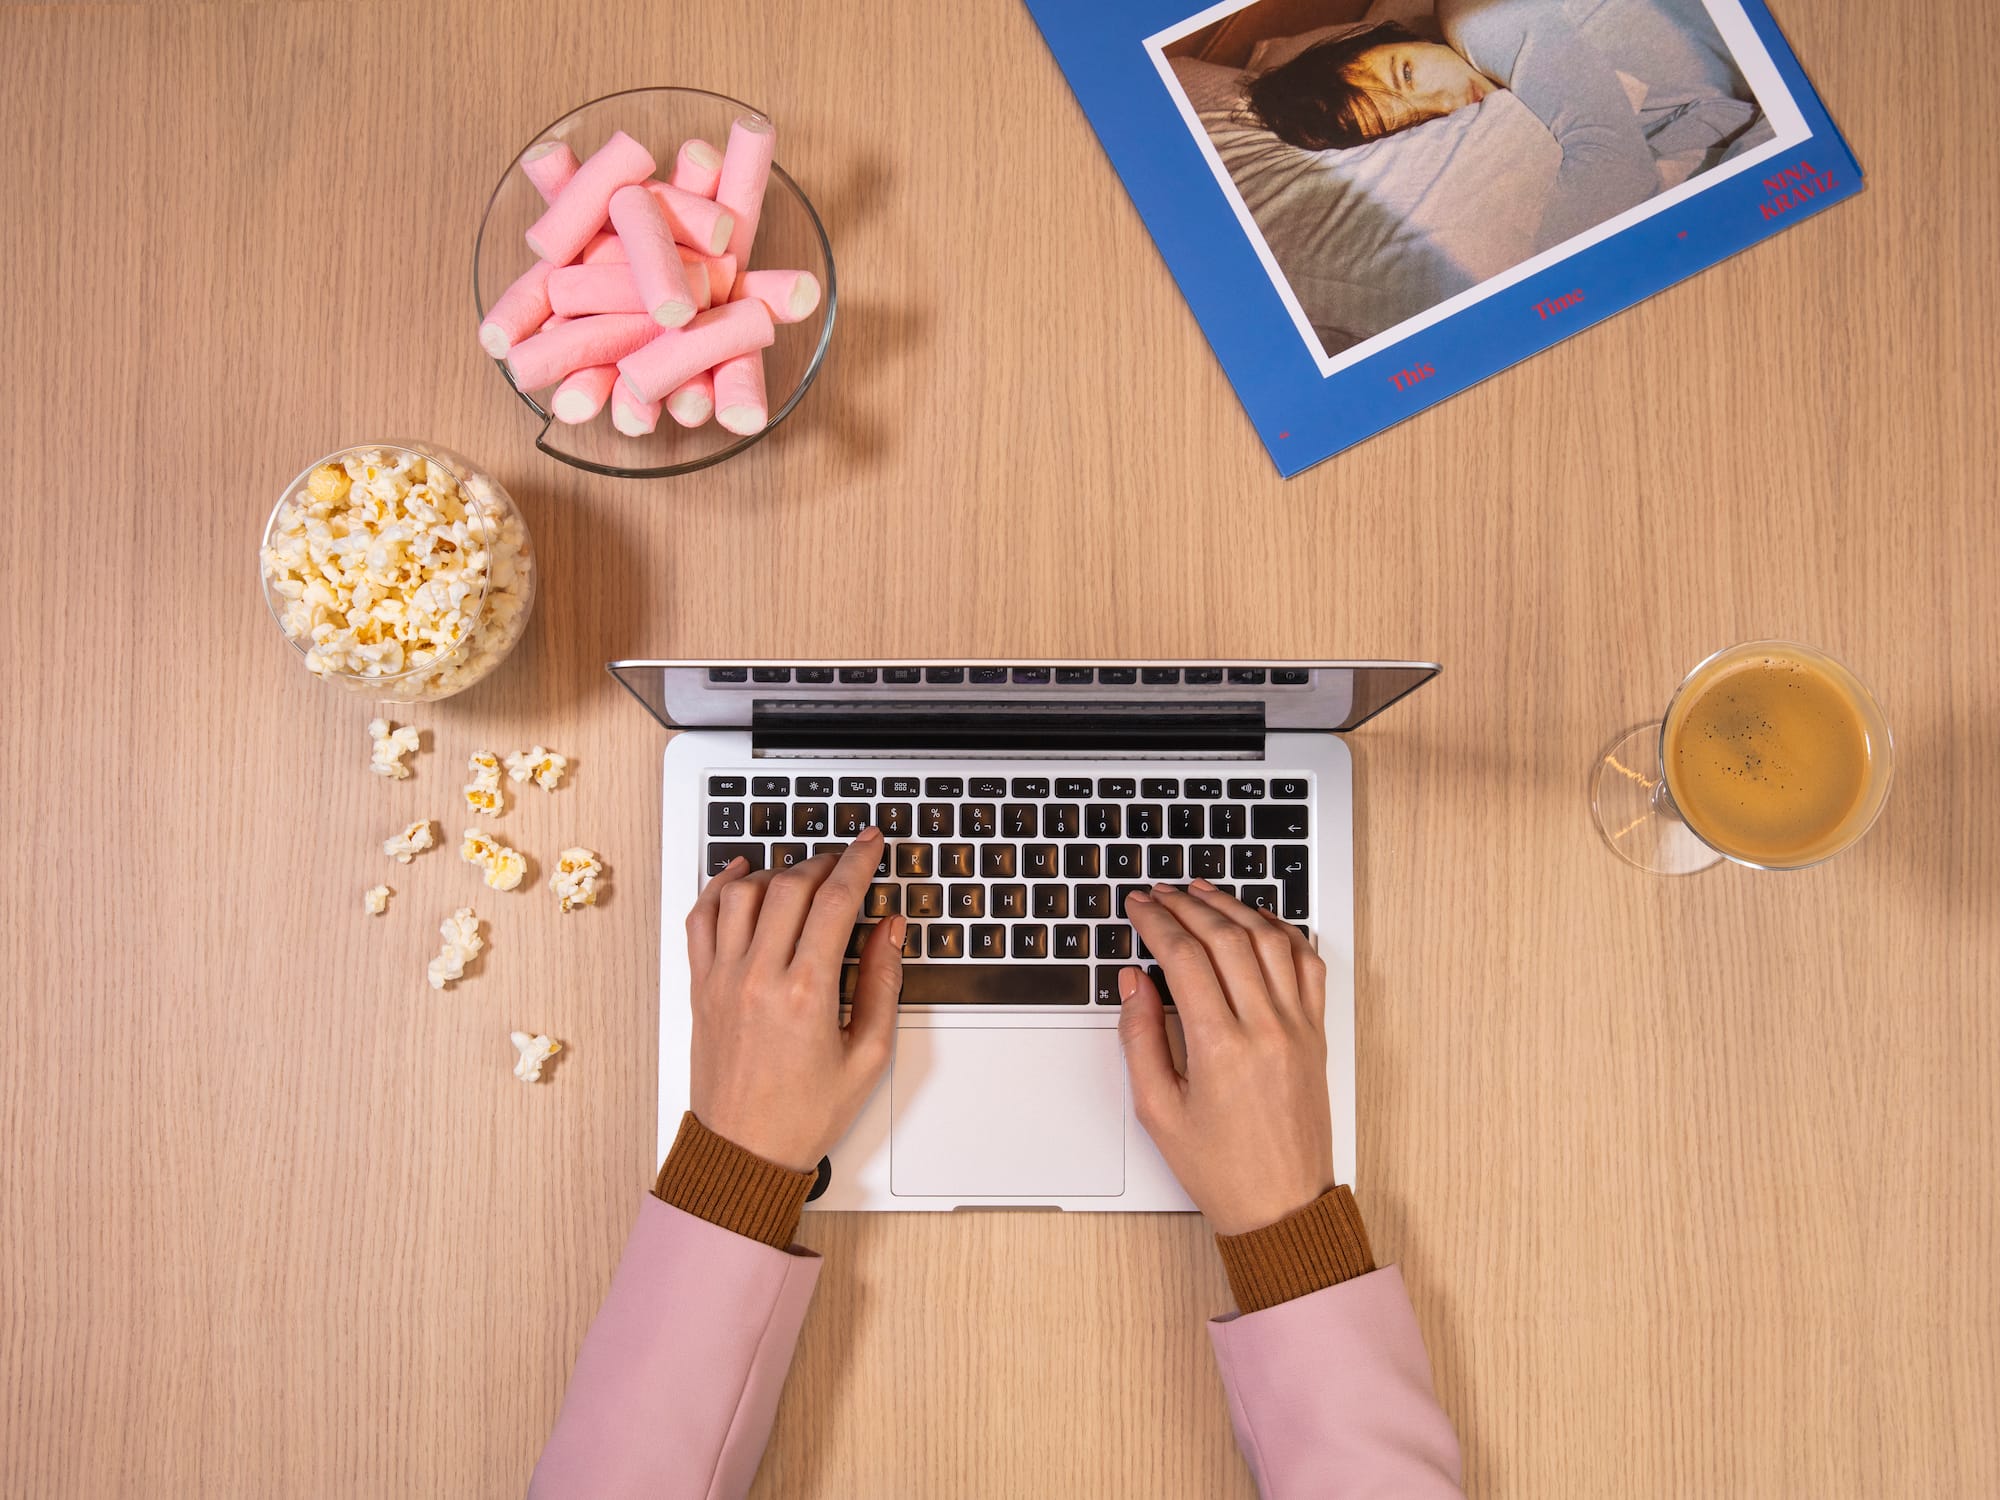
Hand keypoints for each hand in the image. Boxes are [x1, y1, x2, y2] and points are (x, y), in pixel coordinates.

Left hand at [684, 831, 902, 1171]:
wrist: (744, 1154)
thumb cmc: (804, 1115)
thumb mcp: (867, 1056)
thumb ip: (881, 984)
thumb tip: (889, 931)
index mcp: (805, 994)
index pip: (835, 901)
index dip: (858, 862)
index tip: (870, 843)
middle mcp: (759, 977)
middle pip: (790, 886)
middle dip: (824, 862)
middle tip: (845, 860)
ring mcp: (722, 979)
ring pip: (744, 893)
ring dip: (777, 871)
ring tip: (803, 875)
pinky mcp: (700, 987)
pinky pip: (700, 918)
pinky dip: (719, 887)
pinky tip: (740, 875)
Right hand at [1118, 881, 1334, 1235]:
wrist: (1282, 1206)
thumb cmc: (1220, 1168)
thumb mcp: (1157, 1110)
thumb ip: (1139, 1039)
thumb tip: (1132, 983)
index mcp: (1221, 1048)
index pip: (1184, 957)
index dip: (1156, 922)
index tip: (1138, 907)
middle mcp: (1265, 1029)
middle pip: (1225, 937)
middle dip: (1187, 905)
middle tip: (1160, 893)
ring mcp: (1298, 1027)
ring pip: (1269, 940)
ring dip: (1234, 907)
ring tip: (1203, 892)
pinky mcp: (1316, 1033)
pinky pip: (1307, 964)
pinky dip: (1283, 932)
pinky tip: (1258, 921)